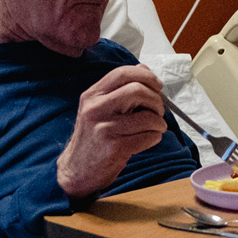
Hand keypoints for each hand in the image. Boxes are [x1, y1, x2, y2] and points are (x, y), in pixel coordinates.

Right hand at [59, 65, 169, 197]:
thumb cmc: (95, 137)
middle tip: (158, 111)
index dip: (146, 76)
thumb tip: (144, 68)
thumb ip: (121, 88)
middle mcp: (95, 109)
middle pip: (137, 90)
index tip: (157, 86)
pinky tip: (147, 139)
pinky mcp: (114, 147)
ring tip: (155, 127)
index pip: (122, 73)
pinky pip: (149, 136)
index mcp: (92, 95)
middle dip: (156, 100)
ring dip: (159, 122)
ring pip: (148, 116)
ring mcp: (104, 128)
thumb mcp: (101, 108)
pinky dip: (155, 137)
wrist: (78, 169)